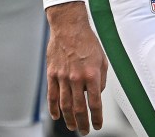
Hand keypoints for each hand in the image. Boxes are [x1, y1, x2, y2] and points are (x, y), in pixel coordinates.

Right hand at [45, 1, 107, 134]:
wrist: (69, 27)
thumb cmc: (87, 41)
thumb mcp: (102, 59)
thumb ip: (101, 78)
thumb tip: (97, 93)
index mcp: (92, 74)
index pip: (95, 103)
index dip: (97, 118)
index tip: (97, 125)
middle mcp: (77, 78)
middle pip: (80, 108)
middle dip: (83, 123)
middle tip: (85, 131)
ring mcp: (62, 77)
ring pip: (65, 105)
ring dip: (69, 119)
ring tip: (73, 126)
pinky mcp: (52, 74)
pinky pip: (52, 95)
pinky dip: (53, 108)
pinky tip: (57, 116)